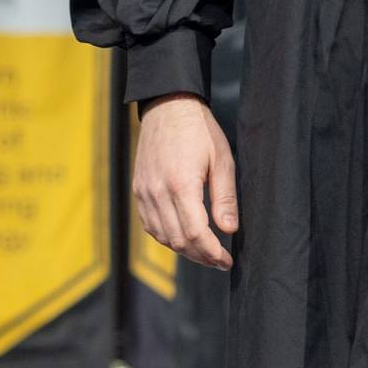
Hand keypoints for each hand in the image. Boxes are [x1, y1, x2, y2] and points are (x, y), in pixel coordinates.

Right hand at [133, 93, 236, 270]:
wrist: (168, 107)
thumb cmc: (199, 130)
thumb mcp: (221, 159)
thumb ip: (225, 197)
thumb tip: (229, 230)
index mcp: (181, 184)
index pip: (196, 234)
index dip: (212, 253)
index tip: (226, 261)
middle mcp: (158, 192)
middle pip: (178, 241)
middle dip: (201, 256)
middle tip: (219, 260)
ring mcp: (144, 192)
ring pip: (162, 237)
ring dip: (184, 250)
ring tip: (205, 252)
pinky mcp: (138, 190)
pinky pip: (150, 225)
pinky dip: (167, 237)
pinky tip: (183, 236)